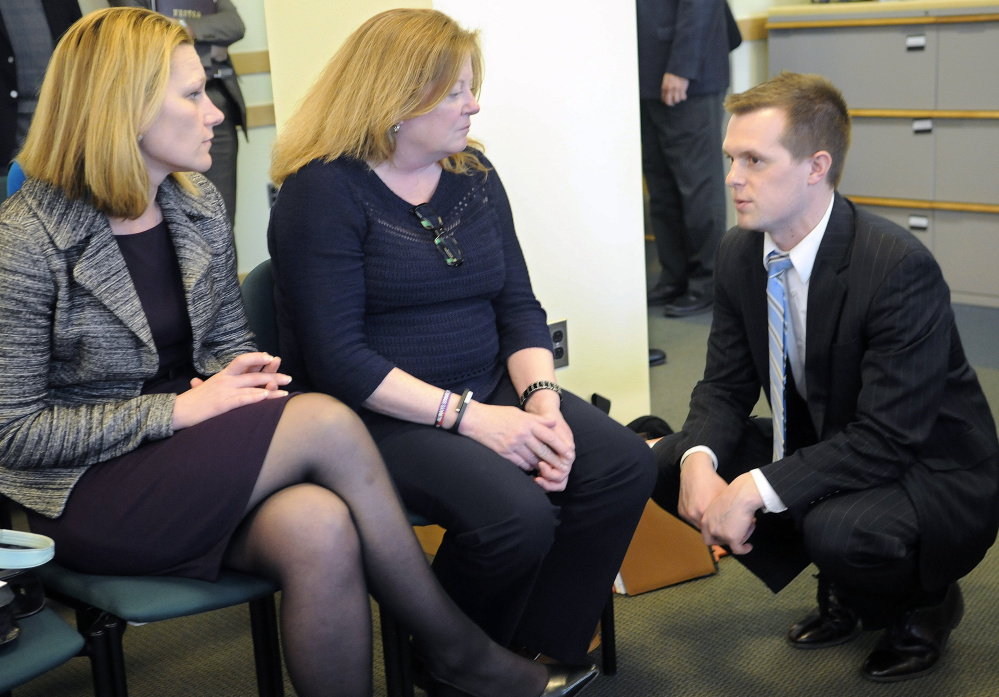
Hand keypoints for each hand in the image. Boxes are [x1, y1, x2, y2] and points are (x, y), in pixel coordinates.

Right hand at [173, 352, 290, 429]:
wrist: (176, 411)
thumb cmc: (192, 402)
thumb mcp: (204, 388)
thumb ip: (207, 383)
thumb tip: (198, 381)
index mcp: (223, 375)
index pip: (242, 360)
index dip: (257, 357)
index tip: (271, 357)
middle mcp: (225, 380)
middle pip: (253, 374)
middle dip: (273, 376)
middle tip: (288, 378)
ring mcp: (223, 392)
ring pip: (251, 386)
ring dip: (270, 389)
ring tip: (284, 392)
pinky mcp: (221, 404)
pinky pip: (240, 399)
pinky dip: (253, 397)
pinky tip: (265, 397)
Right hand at [460, 400, 573, 490]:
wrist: (475, 419)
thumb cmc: (497, 414)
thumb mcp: (519, 412)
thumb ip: (537, 419)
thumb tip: (553, 423)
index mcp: (528, 422)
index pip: (550, 436)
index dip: (561, 446)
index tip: (569, 453)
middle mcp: (522, 434)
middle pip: (543, 450)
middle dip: (554, 460)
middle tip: (562, 467)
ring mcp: (513, 444)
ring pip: (533, 459)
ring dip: (540, 465)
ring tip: (546, 468)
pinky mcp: (504, 452)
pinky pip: (520, 463)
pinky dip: (527, 467)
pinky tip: (531, 468)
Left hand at [660, 73, 689, 105]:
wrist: (680, 67)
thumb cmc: (672, 73)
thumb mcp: (665, 80)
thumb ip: (664, 88)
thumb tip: (663, 98)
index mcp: (664, 86)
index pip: (663, 99)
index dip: (665, 101)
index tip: (668, 100)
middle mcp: (669, 88)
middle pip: (669, 102)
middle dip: (671, 103)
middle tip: (673, 102)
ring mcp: (676, 88)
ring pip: (676, 100)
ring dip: (678, 100)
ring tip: (678, 97)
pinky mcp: (683, 88)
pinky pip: (683, 97)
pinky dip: (683, 97)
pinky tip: (683, 94)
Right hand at [677, 453, 727, 528]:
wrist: (695, 471)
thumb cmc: (712, 482)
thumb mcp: (724, 496)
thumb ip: (730, 512)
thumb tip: (741, 525)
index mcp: (706, 511)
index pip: (715, 530)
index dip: (722, 531)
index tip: (727, 530)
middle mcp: (694, 514)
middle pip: (706, 530)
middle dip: (713, 529)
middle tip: (720, 526)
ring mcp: (686, 513)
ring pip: (698, 526)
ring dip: (705, 524)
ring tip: (712, 518)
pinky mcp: (681, 511)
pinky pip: (691, 519)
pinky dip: (697, 518)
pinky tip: (703, 510)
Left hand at [699, 472, 763, 554]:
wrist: (743, 494)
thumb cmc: (735, 495)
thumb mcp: (720, 505)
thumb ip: (719, 515)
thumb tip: (727, 521)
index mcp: (705, 518)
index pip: (706, 535)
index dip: (717, 537)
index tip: (727, 534)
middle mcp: (710, 527)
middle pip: (717, 541)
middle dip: (729, 537)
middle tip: (740, 531)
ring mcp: (720, 533)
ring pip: (730, 543)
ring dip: (740, 537)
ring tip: (749, 526)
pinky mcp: (732, 538)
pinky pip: (738, 549)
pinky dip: (744, 549)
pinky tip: (749, 546)